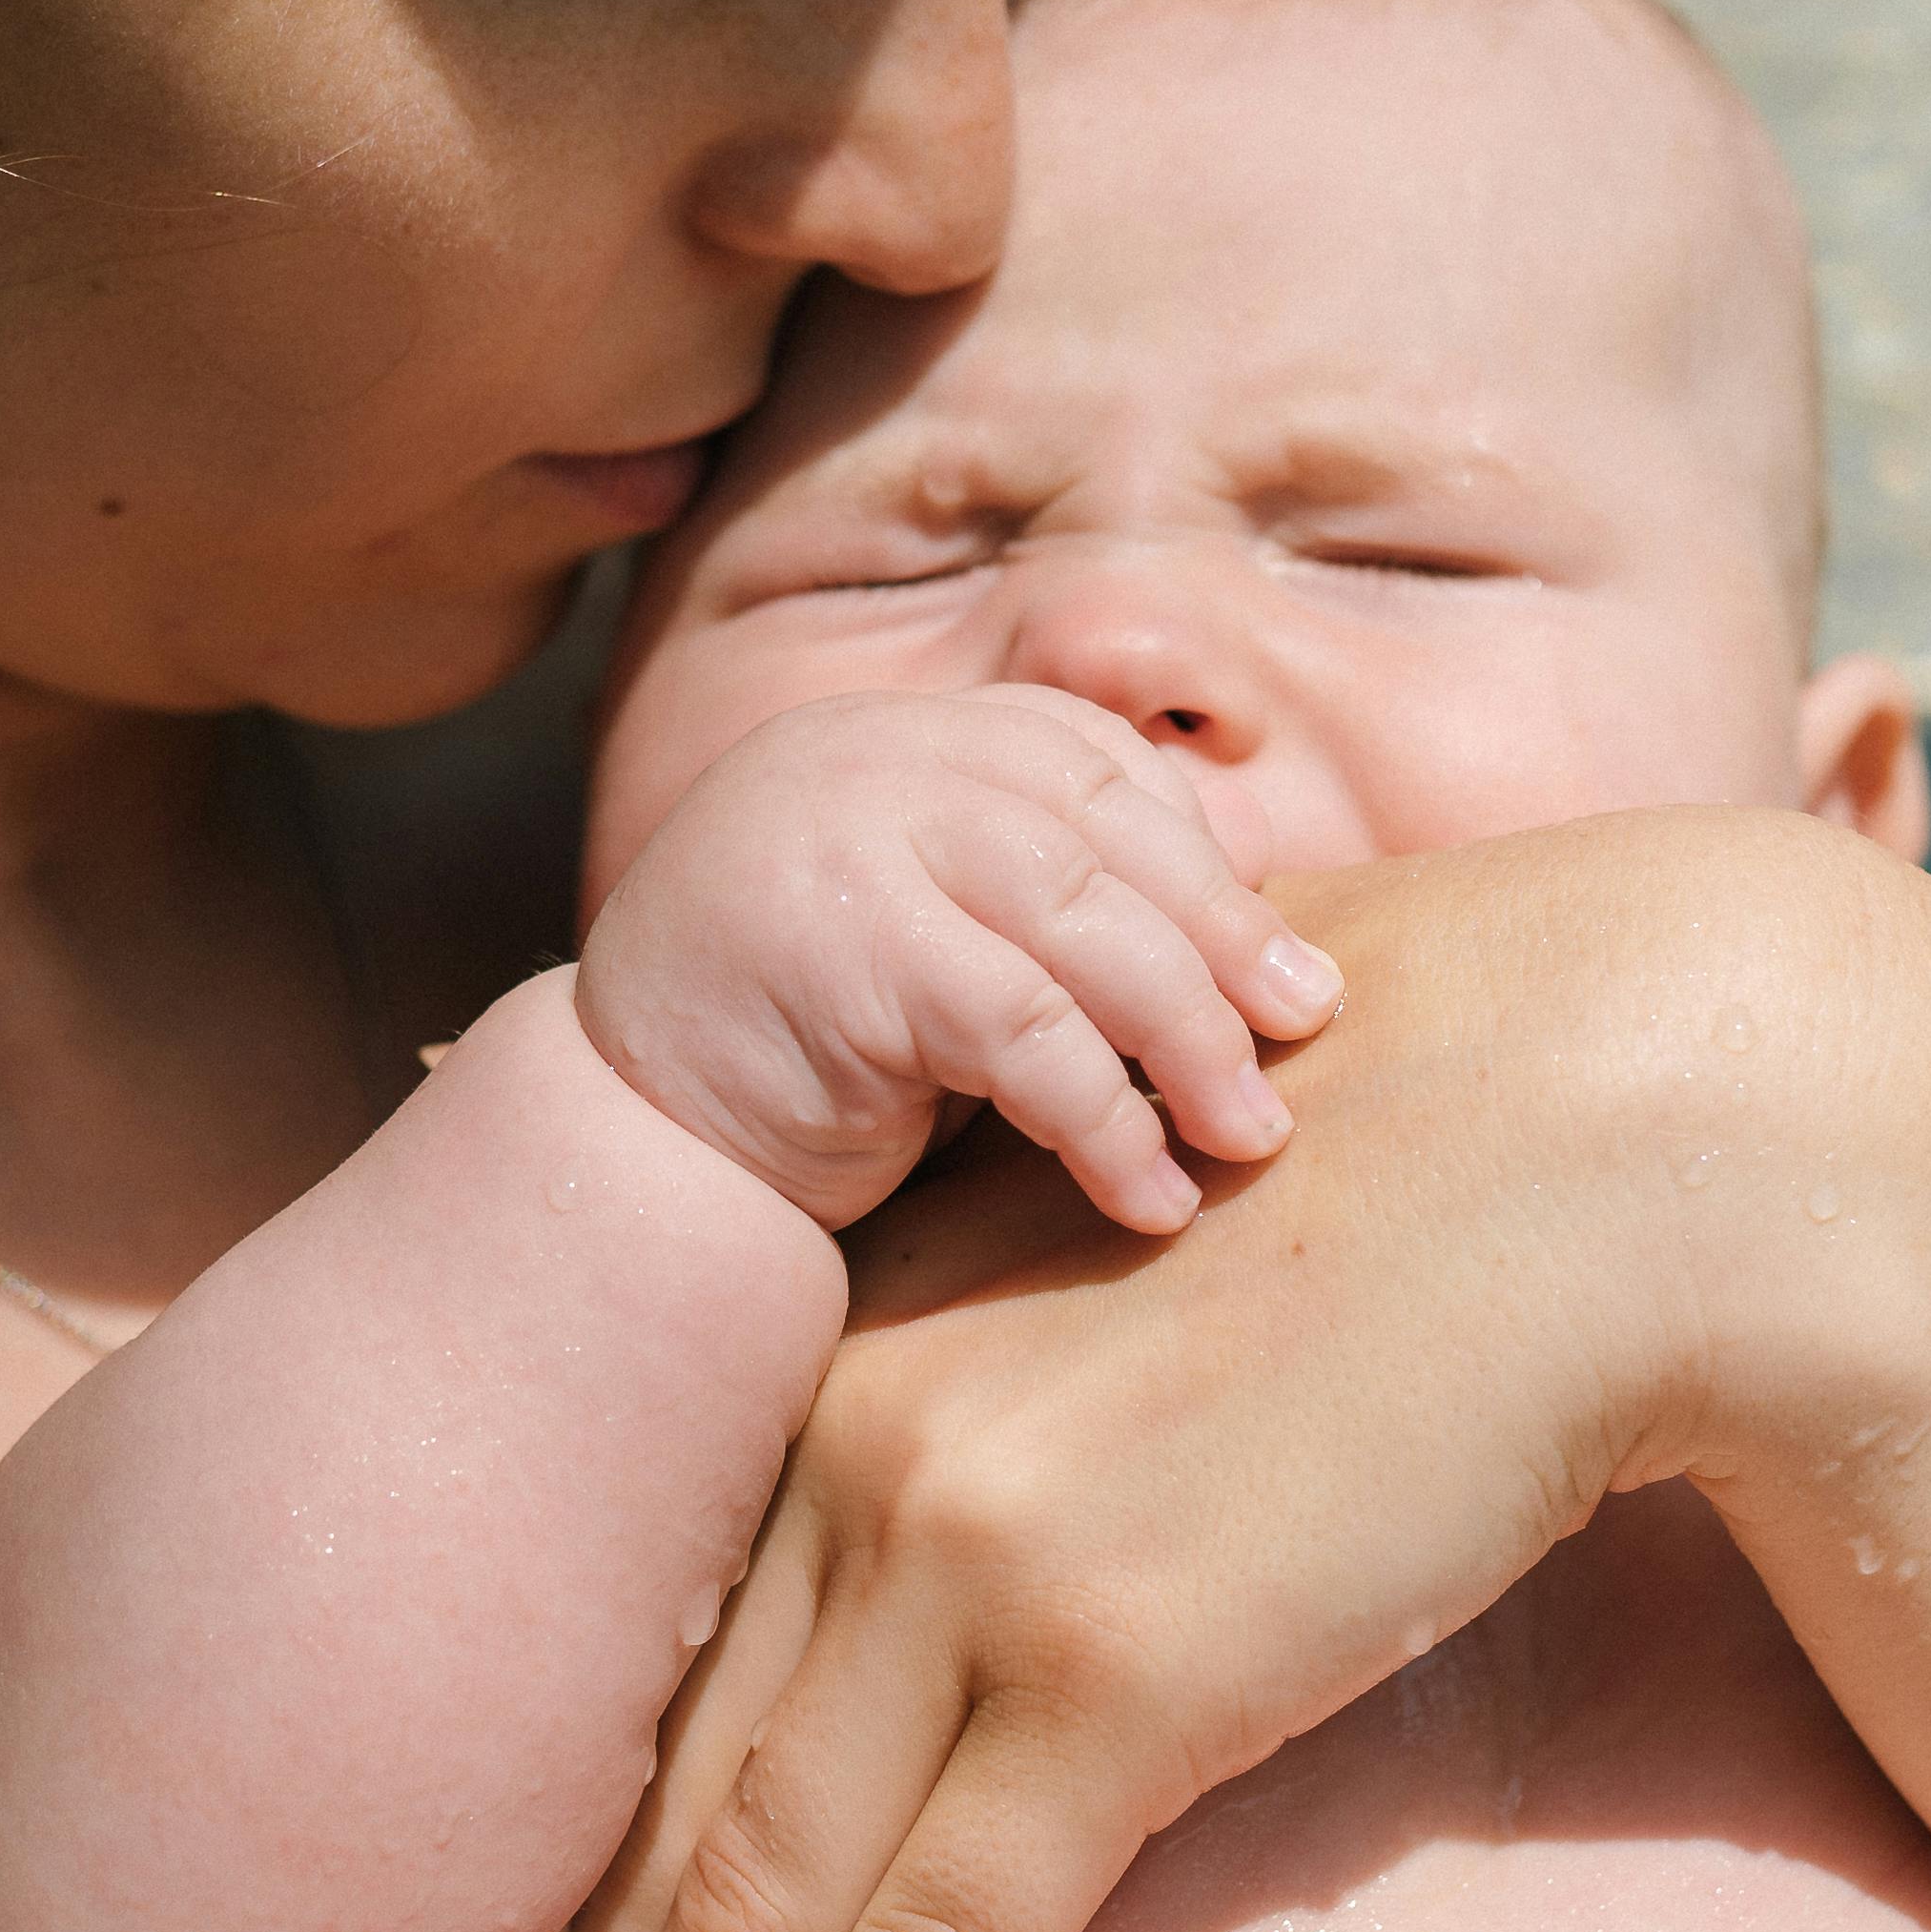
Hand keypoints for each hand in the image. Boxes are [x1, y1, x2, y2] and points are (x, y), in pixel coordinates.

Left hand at [444, 813, 1888, 1931]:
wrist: (1587, 1133)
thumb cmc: (1384, 1204)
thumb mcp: (1101, 1283)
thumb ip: (984, 1415)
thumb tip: (939, 1594)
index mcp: (841, 1366)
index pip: (653, 1690)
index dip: (563, 1894)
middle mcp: (853, 1453)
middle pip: (656, 1816)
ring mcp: (970, 1553)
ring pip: (748, 1910)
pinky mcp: (1116, 1659)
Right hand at [578, 686, 1340, 1233]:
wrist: (626, 1154)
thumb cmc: (800, 1054)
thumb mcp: (927, 932)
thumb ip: (1042, 886)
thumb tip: (1251, 888)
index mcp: (897, 736)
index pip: (1090, 763)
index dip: (1200, 860)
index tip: (1281, 964)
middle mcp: (870, 759)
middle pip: (1106, 834)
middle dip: (1222, 943)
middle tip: (1304, 1035)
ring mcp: (850, 840)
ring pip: (1084, 927)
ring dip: (1188, 1042)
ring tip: (1252, 1137)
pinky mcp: (850, 948)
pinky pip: (1030, 1031)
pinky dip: (1110, 1122)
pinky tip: (1151, 1195)